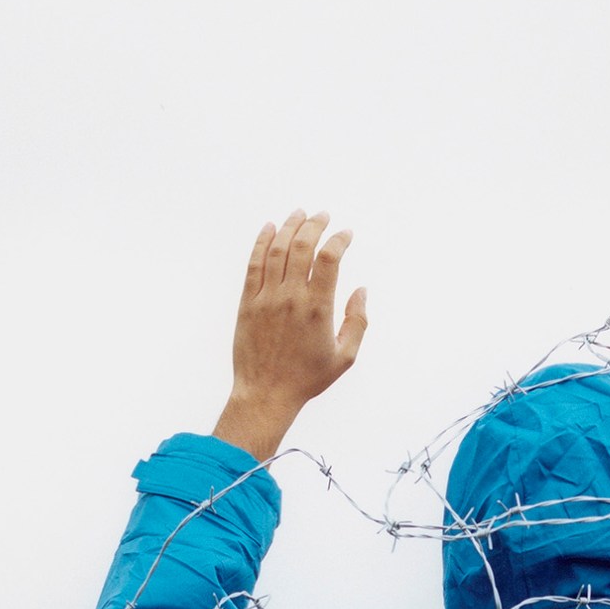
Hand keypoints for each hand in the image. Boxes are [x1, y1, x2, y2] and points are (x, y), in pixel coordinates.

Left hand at [213, 210, 367, 461]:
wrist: (267, 394)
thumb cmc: (308, 379)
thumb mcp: (344, 357)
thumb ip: (357, 322)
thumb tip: (361, 291)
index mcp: (318, 309)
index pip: (329, 259)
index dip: (339, 239)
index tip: (346, 234)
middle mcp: (291, 297)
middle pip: (302, 245)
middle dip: (314, 224)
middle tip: (323, 216)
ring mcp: (267, 297)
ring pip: (278, 249)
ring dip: (290, 226)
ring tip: (299, 215)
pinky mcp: (248, 302)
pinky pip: (254, 263)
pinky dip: (262, 241)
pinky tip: (270, 228)